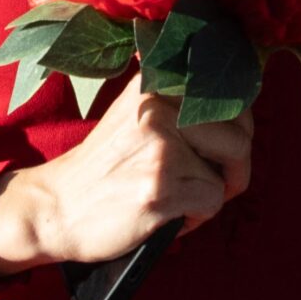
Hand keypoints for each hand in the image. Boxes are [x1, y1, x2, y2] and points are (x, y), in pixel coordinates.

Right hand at [0, 75, 252, 273]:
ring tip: (184, 198)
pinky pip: (212, 200)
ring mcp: (160, 147)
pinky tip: (169, 216)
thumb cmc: (107, 166)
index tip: (219, 147)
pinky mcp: (159, 186)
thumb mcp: (137, 111)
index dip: (236, 127)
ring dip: (216, 191)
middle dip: (235, 165)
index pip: (231, 94)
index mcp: (159, 82)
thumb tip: (244, 101)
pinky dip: (198, 217)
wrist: (56, 208)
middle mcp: (160, 106)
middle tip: (209, 180)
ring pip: (231, 168)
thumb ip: (180, 99)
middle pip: (241, 133)